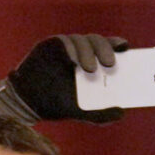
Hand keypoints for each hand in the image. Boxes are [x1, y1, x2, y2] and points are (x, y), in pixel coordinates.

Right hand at [0, 34, 130, 123]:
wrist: (29, 103)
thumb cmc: (56, 104)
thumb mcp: (81, 112)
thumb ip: (101, 114)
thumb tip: (121, 111)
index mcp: (90, 63)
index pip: (106, 48)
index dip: (116, 45)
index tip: (125, 49)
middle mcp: (79, 52)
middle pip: (96, 41)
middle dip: (105, 49)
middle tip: (110, 64)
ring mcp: (64, 48)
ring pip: (81, 40)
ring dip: (88, 52)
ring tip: (90, 69)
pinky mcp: (50, 46)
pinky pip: (63, 42)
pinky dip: (70, 49)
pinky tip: (73, 60)